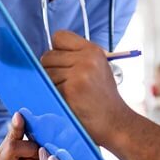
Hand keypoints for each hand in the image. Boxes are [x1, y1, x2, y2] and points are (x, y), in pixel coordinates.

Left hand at [41, 31, 133, 145]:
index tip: (63, 64)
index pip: (59, 36)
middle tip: (66, 85)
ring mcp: (78, 74)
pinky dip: (52, 96)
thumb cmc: (102, 98)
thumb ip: (75, 58)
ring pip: (45, 73)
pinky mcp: (70, 90)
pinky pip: (47, 88)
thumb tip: (46, 55)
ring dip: (50, 85)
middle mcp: (87, 58)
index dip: (57, 50)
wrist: (115, 122)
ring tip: (67, 95)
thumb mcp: (97, 69)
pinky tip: (66, 102)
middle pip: (47, 56)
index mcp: (93, 50)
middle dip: (51, 70)